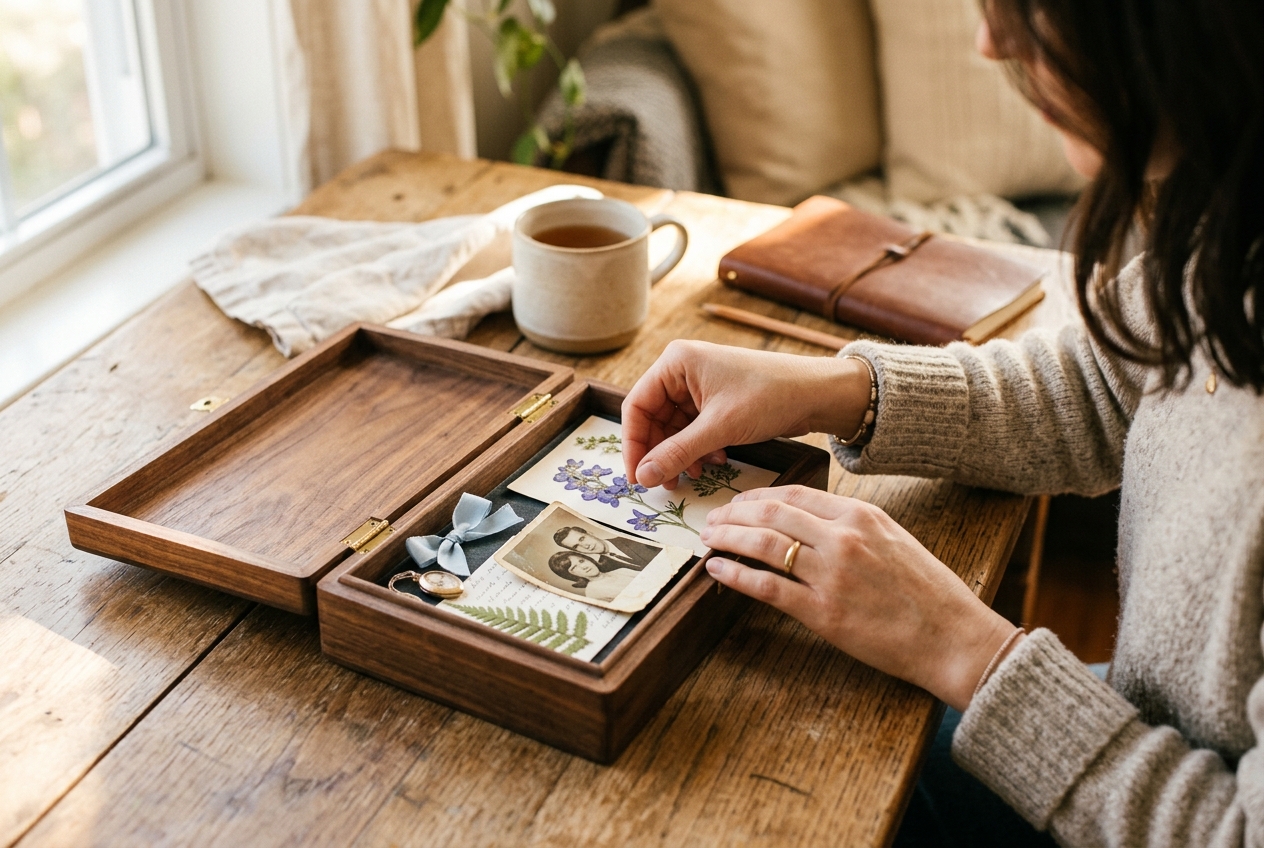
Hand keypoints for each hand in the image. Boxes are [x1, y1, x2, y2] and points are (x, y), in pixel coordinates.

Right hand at [621, 340, 871, 488]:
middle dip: (659, 453)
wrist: (817, 393)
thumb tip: (643, 477)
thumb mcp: (719, 427)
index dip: (633, 445)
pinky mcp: (716, 401)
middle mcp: (683, 370)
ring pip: (674, 428)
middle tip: (664, 484)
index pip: (637, 406)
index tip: (637, 477)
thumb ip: (677, 453)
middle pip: (653, 419)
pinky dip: (698, 449)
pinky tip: (714, 463)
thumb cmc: (769, 396)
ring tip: (692, 477)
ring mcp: (700, 386)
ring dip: (680, 455)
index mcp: (676, 362)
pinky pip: (694, 430)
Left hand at [698, 485, 1017, 710]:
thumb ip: (853, 526)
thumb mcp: (894, 539)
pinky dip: (736, 576)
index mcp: (861, 515)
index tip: (737, 502)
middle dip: (733, 514)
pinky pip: (768, 587)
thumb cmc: (929, 592)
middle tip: (712, 519)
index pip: (794, 494)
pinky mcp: (823, 612)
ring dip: (728, 539)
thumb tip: (809, 522)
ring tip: (708, 540)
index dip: (757, 496)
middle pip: (771, 513)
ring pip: (763, 545)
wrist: (954, 637)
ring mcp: (831, 574)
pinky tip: (718, 571)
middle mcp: (842, 538)